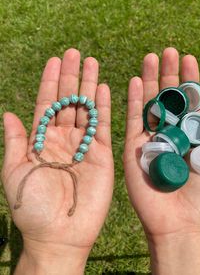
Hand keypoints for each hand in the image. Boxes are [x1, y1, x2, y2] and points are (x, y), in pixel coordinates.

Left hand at [1, 48, 113, 273]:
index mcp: (42, 141)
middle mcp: (63, 139)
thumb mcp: (14, 171)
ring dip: (89, 86)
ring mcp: (83, 146)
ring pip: (86, 109)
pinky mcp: (101, 155)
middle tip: (75, 53)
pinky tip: (103, 89)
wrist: (59, 234)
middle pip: (68, 101)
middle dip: (71, 77)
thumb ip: (15, 141)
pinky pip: (102, 127)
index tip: (55, 60)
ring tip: (91, 63)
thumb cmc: (33, 207)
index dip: (51, 82)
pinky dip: (103, 108)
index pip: (47, 104)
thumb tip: (8, 113)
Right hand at [124, 48, 199, 273]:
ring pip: (150, 104)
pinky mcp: (134, 148)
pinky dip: (134, 100)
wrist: (181, 224)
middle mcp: (172, 134)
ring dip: (151, 80)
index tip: (189, 58)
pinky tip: (136, 80)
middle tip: (169, 51)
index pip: (191, 102)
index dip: (190, 80)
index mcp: (193, 136)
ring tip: (152, 57)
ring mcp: (151, 139)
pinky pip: (133, 119)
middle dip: (170, 74)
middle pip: (170, 98)